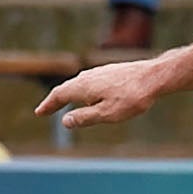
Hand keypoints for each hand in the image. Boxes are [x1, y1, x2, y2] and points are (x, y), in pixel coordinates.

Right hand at [36, 58, 162, 128]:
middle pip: (66, 88)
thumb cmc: (132, 98)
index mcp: (83, 87)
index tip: (39, 112)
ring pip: (77, 84)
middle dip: (55, 100)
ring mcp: (98, 73)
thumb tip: (65, 121)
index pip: (59, 95)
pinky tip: (88, 95)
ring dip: (68, 94)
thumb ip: (85, 117)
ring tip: (63, 103)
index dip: (48, 105)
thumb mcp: (107, 114)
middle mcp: (87, 77)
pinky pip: (89, 82)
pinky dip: (81, 90)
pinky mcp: (109, 72)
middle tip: (46, 109)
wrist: (153, 77)